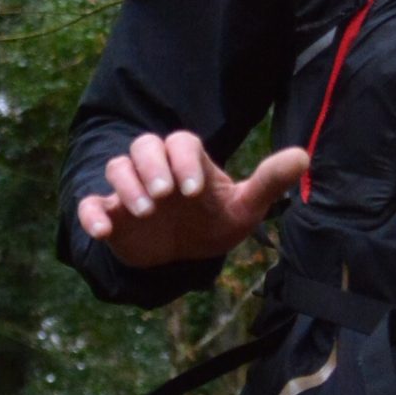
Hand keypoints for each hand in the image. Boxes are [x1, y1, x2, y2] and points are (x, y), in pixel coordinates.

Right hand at [76, 129, 309, 269]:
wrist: (185, 251)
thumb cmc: (215, 221)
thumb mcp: (245, 206)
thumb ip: (269, 180)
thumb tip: (304, 155)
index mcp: (189, 162)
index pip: (182, 142)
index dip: (185, 160)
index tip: (194, 190)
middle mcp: (157, 169)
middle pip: (144, 146)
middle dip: (152, 167)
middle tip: (166, 195)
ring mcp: (131, 190)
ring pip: (117, 168)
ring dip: (127, 186)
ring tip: (146, 210)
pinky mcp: (111, 214)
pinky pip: (91, 204)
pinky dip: (92, 214)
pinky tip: (101, 231)